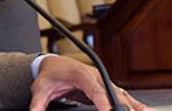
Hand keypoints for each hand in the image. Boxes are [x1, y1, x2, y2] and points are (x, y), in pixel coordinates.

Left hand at [30, 56, 152, 110]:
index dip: (103, 101)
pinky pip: (121, 95)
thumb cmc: (49, 76)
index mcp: (80, 74)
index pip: (94, 89)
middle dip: (121, 106)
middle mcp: (94, 76)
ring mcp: (102, 81)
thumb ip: (37, 104)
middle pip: (111, 91)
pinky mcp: (106, 87)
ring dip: (132, 105)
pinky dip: (133, 104)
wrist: (53, 65)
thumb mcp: (40, 89)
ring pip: (120, 93)